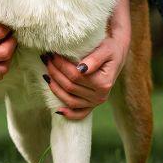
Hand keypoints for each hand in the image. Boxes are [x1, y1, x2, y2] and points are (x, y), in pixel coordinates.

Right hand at [0, 5, 15, 81]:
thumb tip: (2, 17)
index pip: (0, 33)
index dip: (6, 28)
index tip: (4, 26)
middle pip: (5, 53)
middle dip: (12, 42)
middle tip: (10, 36)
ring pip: (4, 68)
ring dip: (7, 56)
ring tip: (3, 47)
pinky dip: (0, 67)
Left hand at [44, 0, 132, 119]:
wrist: (116, 54)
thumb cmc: (109, 49)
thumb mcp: (105, 49)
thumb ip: (95, 59)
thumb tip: (82, 69)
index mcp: (104, 83)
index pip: (75, 76)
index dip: (61, 65)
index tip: (52, 53)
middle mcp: (101, 96)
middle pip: (70, 87)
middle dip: (55, 73)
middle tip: (46, 59)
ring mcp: (96, 103)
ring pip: (70, 100)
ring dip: (55, 88)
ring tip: (46, 73)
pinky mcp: (92, 106)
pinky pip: (80, 114)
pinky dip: (69, 114)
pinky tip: (58, 110)